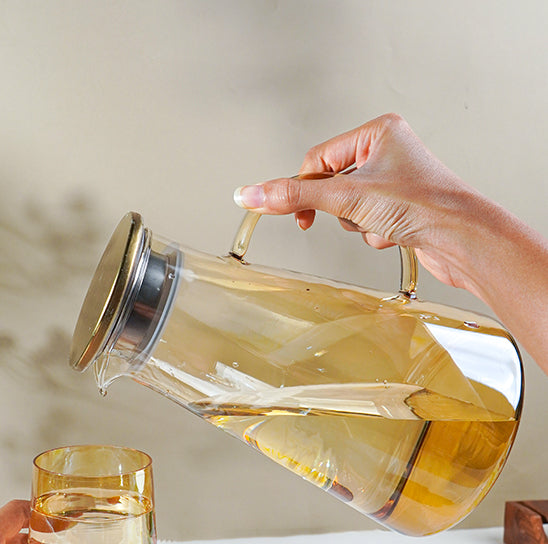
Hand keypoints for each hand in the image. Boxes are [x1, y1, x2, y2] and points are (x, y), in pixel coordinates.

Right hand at [233, 113, 490, 290]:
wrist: (463, 239)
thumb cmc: (423, 205)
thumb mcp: (346, 198)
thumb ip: (293, 197)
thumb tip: (250, 194)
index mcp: (377, 132)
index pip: (318, 160)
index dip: (307, 190)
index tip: (300, 215)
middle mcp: (387, 152)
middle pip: (333, 185)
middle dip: (342, 209)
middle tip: (358, 212)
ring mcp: (395, 181)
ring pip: (349, 207)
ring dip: (358, 223)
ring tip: (384, 221)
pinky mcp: (401, 208)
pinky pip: (367, 221)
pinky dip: (374, 232)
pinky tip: (395, 232)